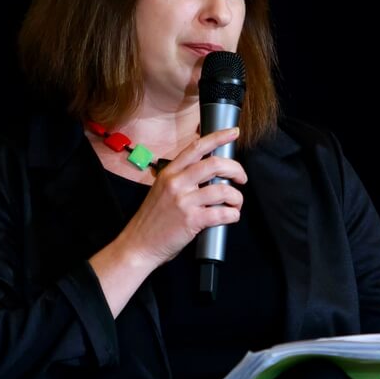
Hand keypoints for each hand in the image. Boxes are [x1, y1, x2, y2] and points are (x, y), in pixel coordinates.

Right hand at [114, 127, 247, 269]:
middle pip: (215, 164)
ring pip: (223, 190)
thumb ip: (181, 178)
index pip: (196, 147)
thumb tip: (209, 172)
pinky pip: (222, 213)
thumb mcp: (161, 190)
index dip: (218, 137)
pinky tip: (231, 216)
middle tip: (241, 178)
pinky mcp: (191, 220)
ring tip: (236, 203)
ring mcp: (183, 201)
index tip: (233, 133)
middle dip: (236, 169)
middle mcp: (176, 183)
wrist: (138, 245)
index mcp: (169, 173)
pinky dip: (232, 214)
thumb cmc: (152, 221)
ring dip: (236, 197)